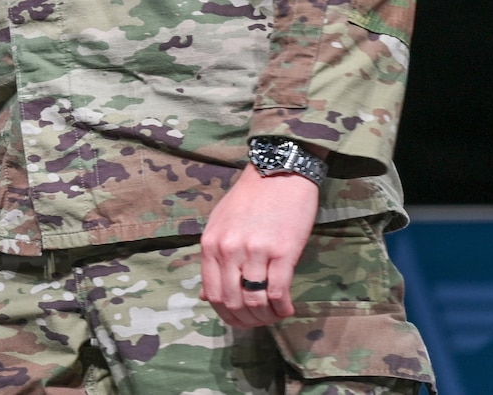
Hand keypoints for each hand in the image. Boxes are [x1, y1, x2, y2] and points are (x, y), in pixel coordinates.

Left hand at [199, 163, 320, 328]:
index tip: (240, 319)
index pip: (212, 294)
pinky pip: (277, 292)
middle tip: (260, 321)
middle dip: (247, 320)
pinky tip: (287, 309)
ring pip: (255, 301)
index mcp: (210, 244)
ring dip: (266, 316)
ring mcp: (254, 251)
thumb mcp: (220, 224)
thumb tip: (205, 296)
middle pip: (233, 302)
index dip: (226, 315)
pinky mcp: (282, 252)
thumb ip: (212, 258)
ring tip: (274, 315)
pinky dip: (282, 308)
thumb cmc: (250, 198)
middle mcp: (228, 249)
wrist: (279, 171)